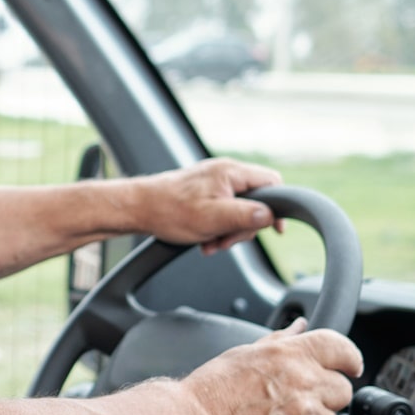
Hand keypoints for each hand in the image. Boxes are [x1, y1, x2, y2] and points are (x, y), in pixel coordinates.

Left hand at [131, 157, 284, 251]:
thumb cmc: (169, 210)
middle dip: (243, 227)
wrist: (138, 209)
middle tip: (226, 241)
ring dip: (228, 231)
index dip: (277, 208)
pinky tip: (205, 239)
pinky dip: (217, 228)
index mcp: (231, 172)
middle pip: (256, 201)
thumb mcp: (213, 218)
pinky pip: (223, 211)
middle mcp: (225, 172)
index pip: (272, 182)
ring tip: (210, 242)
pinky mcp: (205, 193)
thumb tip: (270, 216)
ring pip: (239, 210)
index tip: (274, 230)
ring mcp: (214, 182)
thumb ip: (245, 216)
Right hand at [179, 319, 363, 414]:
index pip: (342, 349)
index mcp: (292, 354)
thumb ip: (282, 339)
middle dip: (328, 394)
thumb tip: (300, 327)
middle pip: (343, 390)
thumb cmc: (215, 387)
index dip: (350, 358)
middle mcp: (303, 382)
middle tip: (303, 396)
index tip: (351, 366)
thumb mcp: (248, 352)